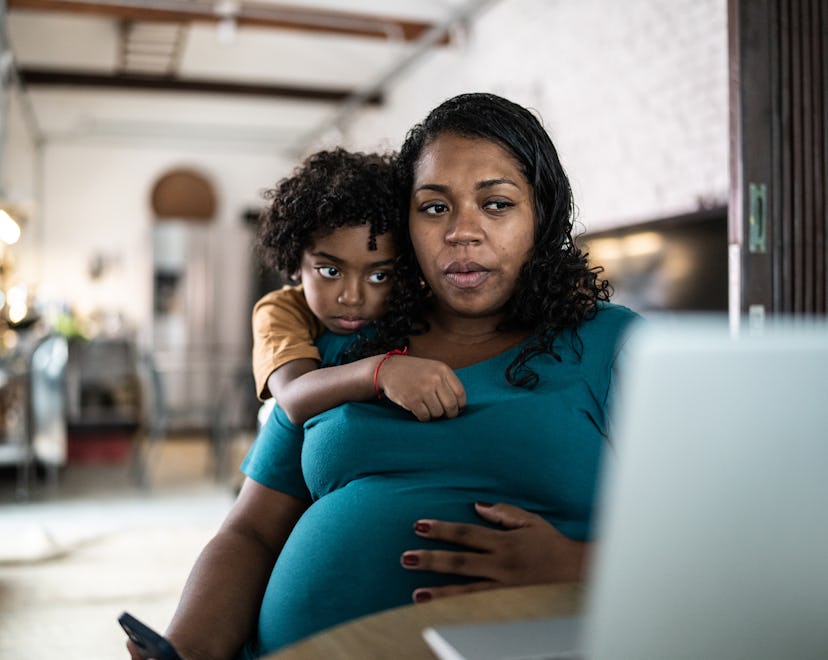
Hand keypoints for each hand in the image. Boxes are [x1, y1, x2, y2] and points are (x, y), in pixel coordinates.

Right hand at [377, 355, 465, 420]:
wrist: (389, 369)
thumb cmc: (415, 372)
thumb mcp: (433, 369)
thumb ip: (447, 383)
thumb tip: (460, 407)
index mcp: (443, 370)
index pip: (460, 393)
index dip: (460, 405)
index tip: (456, 409)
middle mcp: (434, 379)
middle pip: (451, 406)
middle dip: (450, 414)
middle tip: (445, 415)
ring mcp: (423, 389)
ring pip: (438, 413)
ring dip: (435, 415)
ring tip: (429, 409)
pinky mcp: (411, 400)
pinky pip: (425, 416)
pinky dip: (424, 417)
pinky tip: (420, 411)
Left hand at [400, 502, 588, 601]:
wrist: (579, 572)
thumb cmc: (552, 544)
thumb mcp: (530, 521)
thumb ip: (503, 513)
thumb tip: (477, 507)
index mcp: (504, 542)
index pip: (466, 534)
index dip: (442, 529)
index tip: (419, 526)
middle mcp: (502, 565)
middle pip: (460, 562)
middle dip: (432, 560)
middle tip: (406, 558)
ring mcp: (504, 587)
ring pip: (467, 591)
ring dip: (440, 592)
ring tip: (416, 595)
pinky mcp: (509, 604)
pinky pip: (481, 607)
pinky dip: (461, 610)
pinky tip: (444, 612)